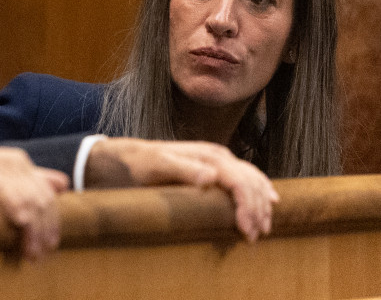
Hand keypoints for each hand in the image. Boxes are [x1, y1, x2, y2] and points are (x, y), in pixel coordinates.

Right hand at [0, 142, 68, 259]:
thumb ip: (27, 179)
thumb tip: (62, 183)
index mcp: (18, 161)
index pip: (48, 195)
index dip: (52, 223)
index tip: (47, 249)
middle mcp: (12, 160)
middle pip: (42, 200)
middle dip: (44, 231)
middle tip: (37, 257)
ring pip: (28, 199)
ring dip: (32, 230)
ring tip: (29, 253)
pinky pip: (3, 189)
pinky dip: (15, 205)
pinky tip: (20, 223)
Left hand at [85, 138, 278, 241]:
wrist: (126, 157)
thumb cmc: (140, 164)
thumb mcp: (156, 167)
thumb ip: (183, 170)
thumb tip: (212, 177)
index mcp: (208, 156)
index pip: (240, 182)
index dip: (247, 206)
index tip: (246, 230)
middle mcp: (217, 156)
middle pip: (250, 182)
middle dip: (257, 210)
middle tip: (254, 237)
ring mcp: (218, 160)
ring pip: (252, 179)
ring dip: (261, 204)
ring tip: (262, 228)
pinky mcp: (215, 167)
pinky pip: (246, 178)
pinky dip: (259, 191)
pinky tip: (268, 203)